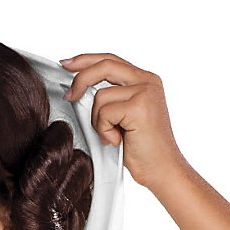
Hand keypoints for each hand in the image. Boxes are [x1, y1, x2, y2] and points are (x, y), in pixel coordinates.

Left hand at [59, 53, 185, 187]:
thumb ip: (112, 97)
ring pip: (100, 96)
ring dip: (98, 122)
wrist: (162, 170)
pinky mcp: (139, 107)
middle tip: (69, 96)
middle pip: (104, 66)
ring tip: (113, 136)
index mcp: (145, 80)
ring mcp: (145, 92)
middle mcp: (147, 81)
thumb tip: (80, 89)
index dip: (87, 60)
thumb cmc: (143, 150)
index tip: (67, 64)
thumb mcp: (125, 116)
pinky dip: (104, 130)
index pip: (111, 60)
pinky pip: (104, 113)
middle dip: (81, 79)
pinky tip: (117, 141)